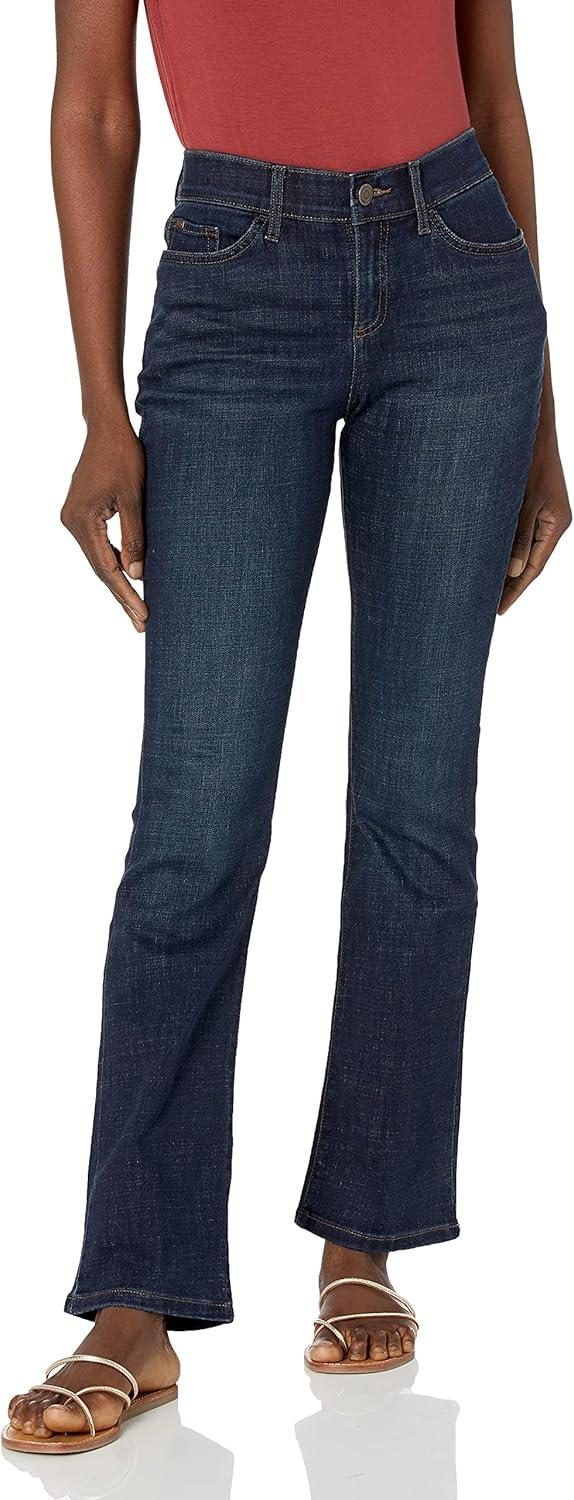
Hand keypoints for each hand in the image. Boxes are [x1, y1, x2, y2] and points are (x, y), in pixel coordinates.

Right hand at [60, 422, 147, 631]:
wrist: (107, 429)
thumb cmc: (124, 456)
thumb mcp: (135, 497)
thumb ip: (134, 537)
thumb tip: (136, 575)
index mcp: (82, 520)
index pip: (106, 568)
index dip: (126, 594)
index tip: (143, 615)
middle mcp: (72, 522)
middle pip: (99, 569)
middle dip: (122, 596)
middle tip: (141, 624)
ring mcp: (73, 518)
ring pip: (98, 560)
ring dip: (118, 583)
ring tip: (137, 610)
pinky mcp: (81, 514)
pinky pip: (97, 546)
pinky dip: (113, 563)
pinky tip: (128, 579)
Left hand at [499, 427, 570, 613]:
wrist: (532, 429)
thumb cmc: (530, 459)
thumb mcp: (524, 500)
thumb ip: (519, 535)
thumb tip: (512, 571)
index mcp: (556, 524)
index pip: (534, 567)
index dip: (516, 589)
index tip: (499, 609)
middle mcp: (551, 522)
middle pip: (529, 562)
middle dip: (510, 584)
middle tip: (488, 606)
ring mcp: (541, 513)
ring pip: (522, 548)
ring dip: (505, 567)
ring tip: (484, 588)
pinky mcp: (530, 504)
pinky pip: (517, 533)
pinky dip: (503, 547)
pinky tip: (487, 559)